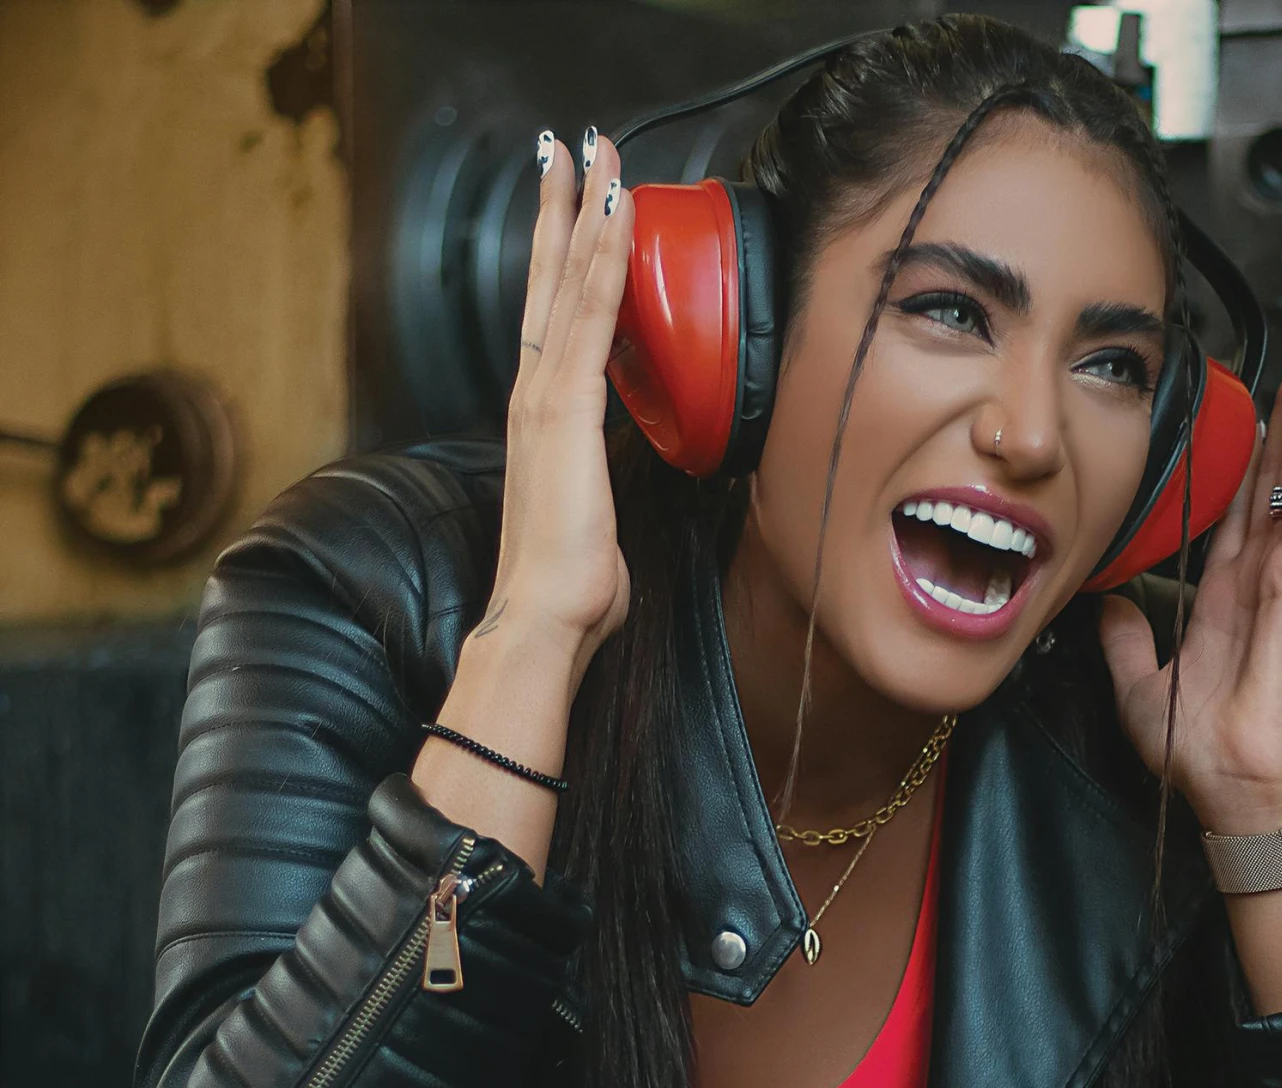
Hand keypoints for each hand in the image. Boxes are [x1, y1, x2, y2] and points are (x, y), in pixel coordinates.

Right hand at [485, 130, 634, 654]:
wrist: (542, 619)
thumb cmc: (567, 589)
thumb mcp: (589, 523)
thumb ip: (596, 493)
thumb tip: (608, 504)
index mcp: (540, 420)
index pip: (552, 320)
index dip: (562, 259)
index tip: (573, 207)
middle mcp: (534, 395)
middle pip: (548, 280)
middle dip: (561, 208)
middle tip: (570, 145)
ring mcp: (545, 396)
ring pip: (570, 281)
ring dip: (585, 211)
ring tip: (595, 150)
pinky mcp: (566, 407)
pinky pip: (593, 314)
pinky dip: (605, 258)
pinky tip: (617, 213)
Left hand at [1099, 329, 1281, 831]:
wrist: (1234, 787)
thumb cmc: (1200, 753)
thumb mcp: (1139, 687)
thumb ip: (1123, 641)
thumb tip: (1105, 601)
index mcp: (1222, 602)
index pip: (1232, 514)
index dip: (1239, 464)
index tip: (1240, 418)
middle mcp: (1258, 581)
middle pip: (1271, 480)